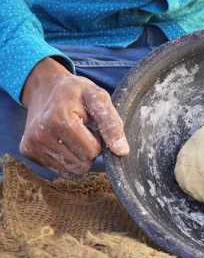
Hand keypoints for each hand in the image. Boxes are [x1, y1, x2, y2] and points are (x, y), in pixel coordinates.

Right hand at [20, 57, 128, 177]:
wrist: (45, 87)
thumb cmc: (76, 92)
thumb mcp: (98, 98)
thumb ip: (112, 124)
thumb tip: (122, 152)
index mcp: (60, 120)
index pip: (92, 151)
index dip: (99, 141)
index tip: (93, 126)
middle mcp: (42, 134)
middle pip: (82, 163)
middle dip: (89, 150)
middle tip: (84, 131)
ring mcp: (32, 144)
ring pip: (71, 170)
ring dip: (79, 156)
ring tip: (74, 135)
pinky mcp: (28, 151)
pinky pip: (59, 170)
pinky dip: (67, 159)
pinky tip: (63, 141)